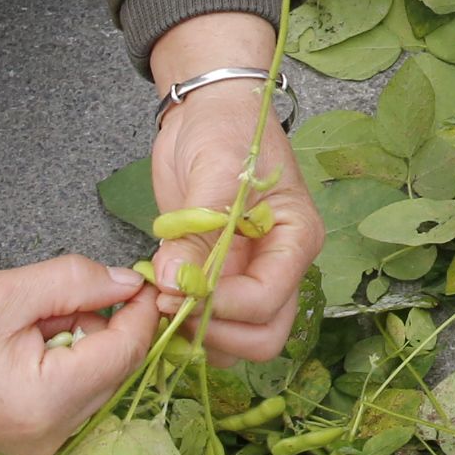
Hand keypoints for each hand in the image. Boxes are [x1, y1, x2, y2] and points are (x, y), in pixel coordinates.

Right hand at [0, 255, 164, 454]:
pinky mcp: (32, 439)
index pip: (127, 351)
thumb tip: (130, 281)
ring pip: (94, 376)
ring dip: (77, 338)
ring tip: (24, 321)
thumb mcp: (6, 293)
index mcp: (52, 402)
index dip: (142, 309)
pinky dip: (61, 358)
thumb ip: (76, 281)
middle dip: (98, 321)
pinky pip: (71, 390)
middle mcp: (57, 433)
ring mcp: (44, 443)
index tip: (145, 273)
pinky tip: (21, 344)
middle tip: (53, 296)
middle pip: (114, 365)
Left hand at [145, 22, 322, 363]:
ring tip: (162, 304)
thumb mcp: (213, 169)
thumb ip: (197, 230)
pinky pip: (212, 325)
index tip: (177, 289)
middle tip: (171, 306)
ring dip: (200, 337)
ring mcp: (250, 276)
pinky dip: (187, 327)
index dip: (223, 305)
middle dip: (216, 332)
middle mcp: (279, 266)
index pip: (268, 299)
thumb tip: (174, 283)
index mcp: (294, 238)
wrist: (207, 112)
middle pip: (264, 336)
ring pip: (239, 341)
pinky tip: (160, 300)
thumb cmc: (225, 128)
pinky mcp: (220, 280)